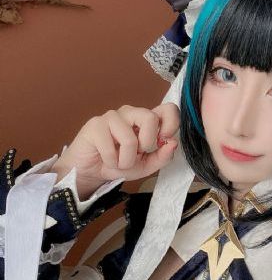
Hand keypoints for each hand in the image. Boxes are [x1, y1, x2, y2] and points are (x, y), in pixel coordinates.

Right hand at [54, 103, 178, 191]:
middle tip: (136, 154)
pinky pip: (111, 148)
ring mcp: (112, 117)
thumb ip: (162, 157)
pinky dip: (111, 161)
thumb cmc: (118, 163)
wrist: (91, 171)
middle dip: (146, 144)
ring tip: (118, 161)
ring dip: (125, 160)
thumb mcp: (145, 166)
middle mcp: (131, 113)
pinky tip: (106, 159)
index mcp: (146, 120)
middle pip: (150, 117)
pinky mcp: (96, 124)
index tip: (164, 139)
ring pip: (130, 139)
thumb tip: (172, 144)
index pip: (167, 109)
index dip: (171, 123)